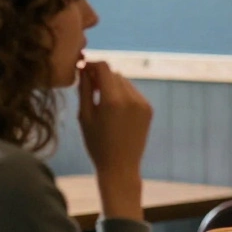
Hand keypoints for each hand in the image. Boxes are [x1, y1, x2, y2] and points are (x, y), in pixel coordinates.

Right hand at [78, 61, 152, 177]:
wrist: (121, 166)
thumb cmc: (97, 144)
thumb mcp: (85, 116)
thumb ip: (85, 89)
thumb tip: (84, 69)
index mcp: (113, 100)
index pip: (103, 68)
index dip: (91, 65)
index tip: (82, 69)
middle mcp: (131, 98)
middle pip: (114, 74)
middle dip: (101, 77)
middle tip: (89, 88)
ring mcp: (142, 103)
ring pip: (124, 82)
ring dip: (112, 85)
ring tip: (101, 102)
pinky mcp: (149, 109)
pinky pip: (133, 93)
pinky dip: (123, 95)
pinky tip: (114, 110)